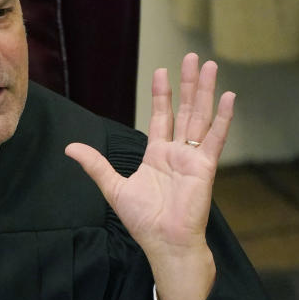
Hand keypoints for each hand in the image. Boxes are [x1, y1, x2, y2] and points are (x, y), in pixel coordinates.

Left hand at [65, 53, 234, 299]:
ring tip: (210, 66)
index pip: (162, 116)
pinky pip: (216, 138)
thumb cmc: (143, 220)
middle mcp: (177, 152)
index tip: (163, 71)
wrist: (164, 242)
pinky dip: (223, 118)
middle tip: (194, 57)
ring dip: (206, 91)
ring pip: (201, 117)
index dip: (162, 94)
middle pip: (185, 110)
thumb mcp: (114, 187)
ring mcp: (193, 157)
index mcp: (157, 154)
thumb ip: (96, 164)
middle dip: (189, 83)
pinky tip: (228, 96)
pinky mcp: (205, 167)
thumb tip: (70, 148)